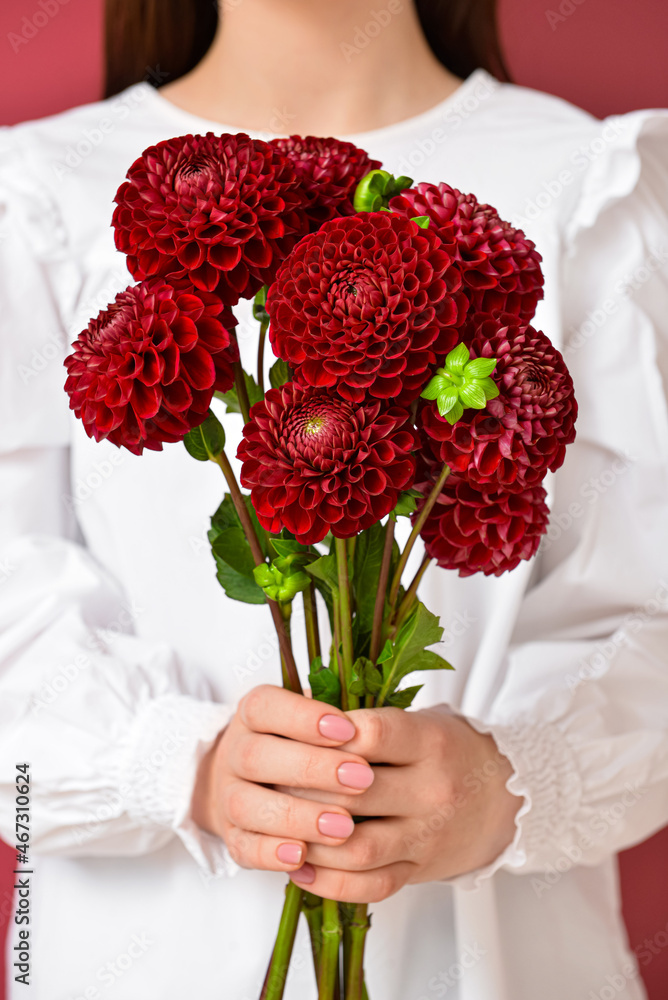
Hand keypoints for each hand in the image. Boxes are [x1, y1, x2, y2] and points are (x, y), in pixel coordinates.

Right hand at [192, 685, 374, 873]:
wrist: (257, 780)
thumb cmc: (303, 742)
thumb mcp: (318, 720)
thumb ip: (336, 721)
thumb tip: (369, 732)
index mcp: (253, 714)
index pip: (265, 706)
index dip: (303, 717)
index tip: (349, 729)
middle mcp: (234, 752)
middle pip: (255, 756)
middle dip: (311, 769)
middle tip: (362, 779)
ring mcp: (228, 796)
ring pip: (245, 805)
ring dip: (296, 817)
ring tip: (343, 826)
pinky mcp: (232, 837)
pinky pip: (242, 848)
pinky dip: (270, 854)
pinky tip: (303, 855)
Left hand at [281, 706, 521, 902]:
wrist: (499, 795)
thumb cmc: (444, 749)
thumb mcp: (417, 719)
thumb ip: (367, 718)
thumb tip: (300, 706)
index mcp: (431, 742)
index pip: (373, 735)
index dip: (328, 734)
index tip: (298, 733)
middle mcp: (432, 790)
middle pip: (355, 793)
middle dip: (304, 788)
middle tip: (270, 779)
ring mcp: (427, 835)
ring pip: (358, 847)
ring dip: (310, 841)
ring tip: (279, 828)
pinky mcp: (420, 870)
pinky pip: (371, 885)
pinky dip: (330, 883)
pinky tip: (300, 869)